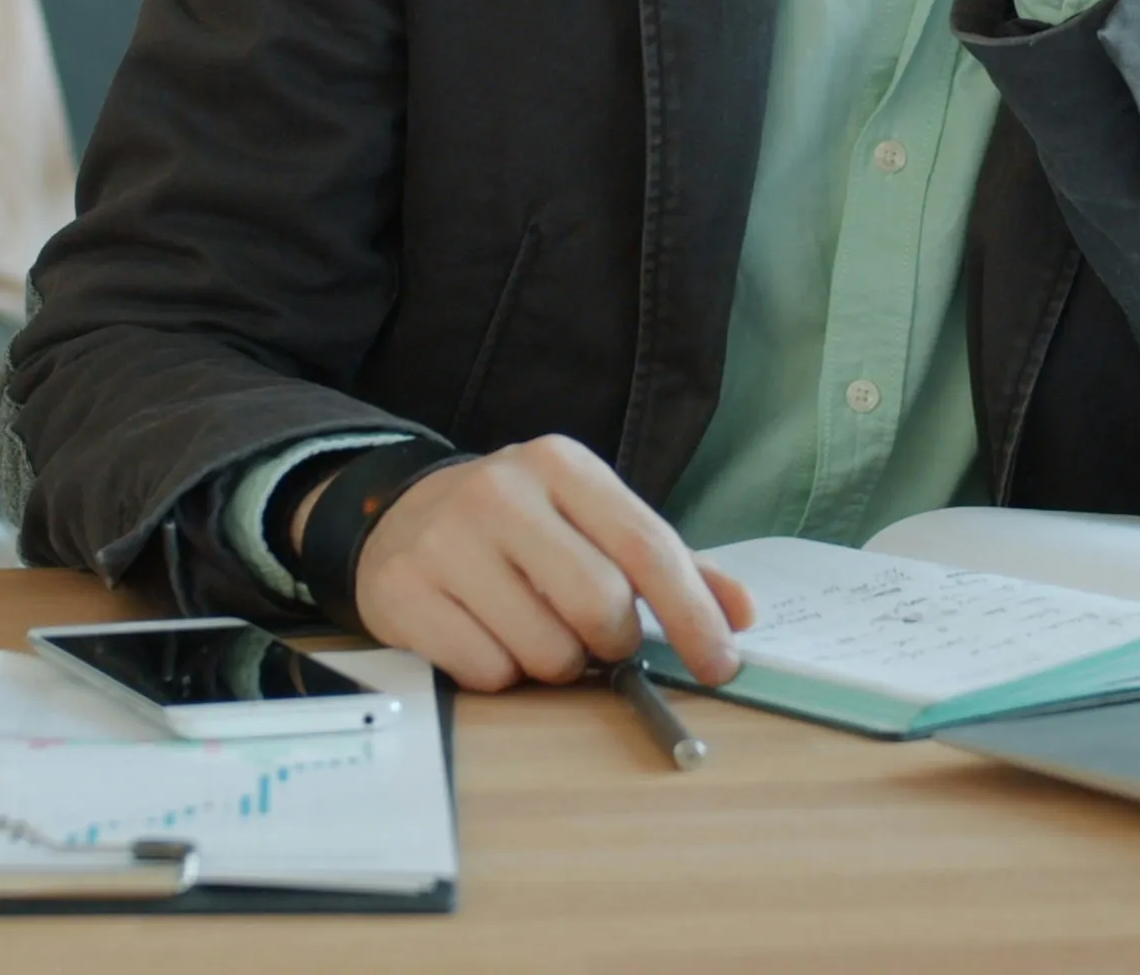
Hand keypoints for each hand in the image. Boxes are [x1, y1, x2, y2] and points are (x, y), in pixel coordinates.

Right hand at [337, 434, 755, 692]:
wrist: (399, 518)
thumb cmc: (519, 530)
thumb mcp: (589, 522)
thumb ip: (667, 563)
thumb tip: (740, 613)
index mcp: (561, 465)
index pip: (646, 546)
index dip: (692, 613)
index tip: (721, 664)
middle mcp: (501, 492)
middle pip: (600, 605)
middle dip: (611, 642)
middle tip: (596, 639)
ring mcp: (446, 540)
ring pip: (546, 650)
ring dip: (555, 664)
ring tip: (531, 630)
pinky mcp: (404, 591)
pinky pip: (487, 672)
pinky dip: (500, 675)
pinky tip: (484, 637)